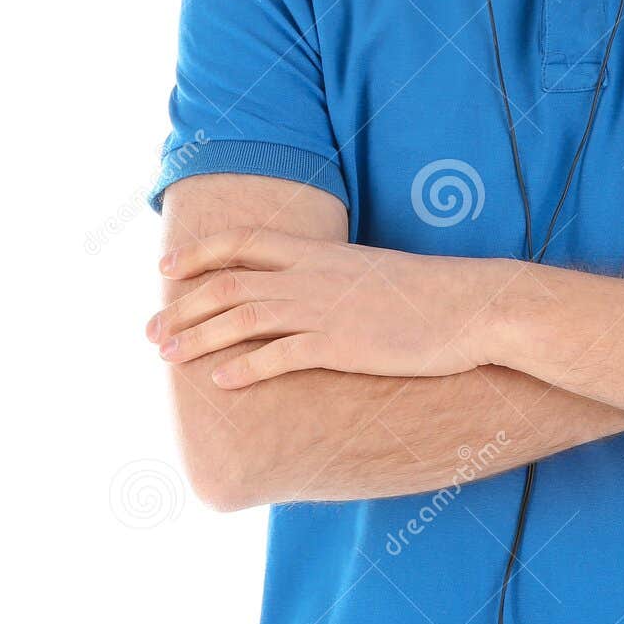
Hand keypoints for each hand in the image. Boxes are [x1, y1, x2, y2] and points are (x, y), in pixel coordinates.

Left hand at [146, 228, 504, 386]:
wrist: (472, 305)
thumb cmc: (427, 294)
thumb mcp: (369, 274)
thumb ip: (331, 278)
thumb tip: (307, 292)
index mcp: (319, 252)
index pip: (243, 242)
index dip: (198, 253)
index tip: (166, 269)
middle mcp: (312, 276)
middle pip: (228, 283)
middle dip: (182, 307)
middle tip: (150, 331)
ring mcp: (324, 309)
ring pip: (242, 317)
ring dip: (198, 337)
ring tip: (168, 355)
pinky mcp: (341, 344)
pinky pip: (280, 355)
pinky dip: (245, 367)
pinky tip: (221, 381)